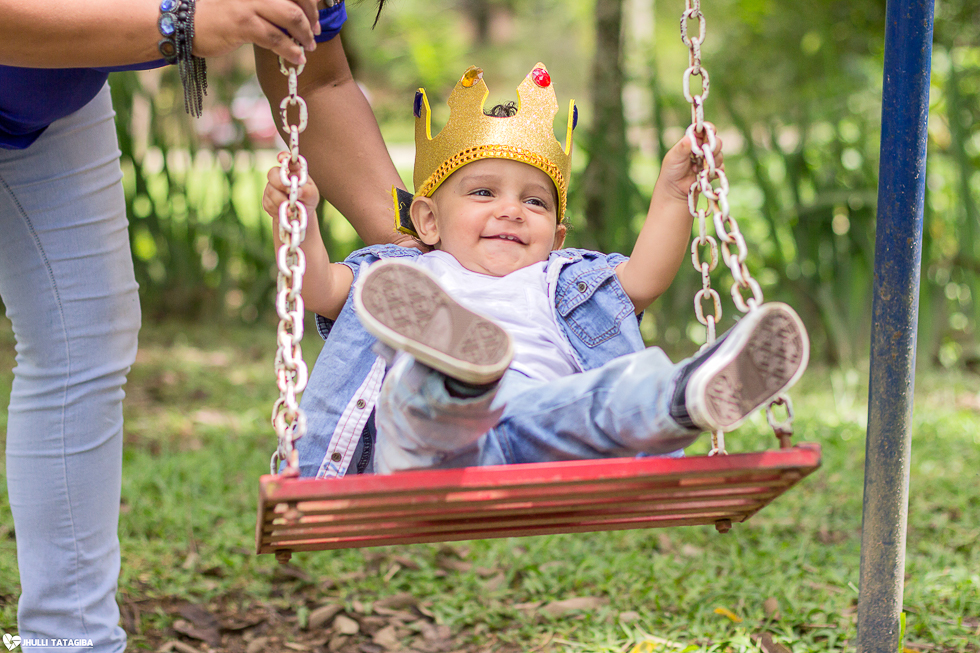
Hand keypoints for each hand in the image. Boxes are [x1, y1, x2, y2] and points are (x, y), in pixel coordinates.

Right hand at [194, 0, 320, 65]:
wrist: (185, 22)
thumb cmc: (218, 12)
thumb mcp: (246, 1)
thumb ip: (269, 4)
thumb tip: (298, 15)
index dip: (310, 3)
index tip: (315, 17)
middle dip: (312, 18)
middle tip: (315, 33)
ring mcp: (249, 2)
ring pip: (292, 17)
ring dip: (305, 36)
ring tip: (308, 47)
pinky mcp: (243, 23)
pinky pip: (276, 38)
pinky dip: (291, 51)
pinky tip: (297, 58)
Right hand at [263, 152, 321, 221]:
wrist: (298, 217)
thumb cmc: (307, 201)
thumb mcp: (312, 196)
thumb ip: (307, 191)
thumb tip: (297, 190)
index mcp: (294, 171)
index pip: (286, 160)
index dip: (283, 157)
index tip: (281, 158)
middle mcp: (280, 176)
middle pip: (272, 173)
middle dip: (280, 183)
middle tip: (289, 192)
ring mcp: (272, 187)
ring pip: (270, 190)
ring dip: (282, 201)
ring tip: (292, 208)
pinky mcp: (266, 199)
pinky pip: (268, 203)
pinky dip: (278, 209)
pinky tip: (285, 212)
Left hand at [658, 123, 723, 202]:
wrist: (675, 190)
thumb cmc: (671, 170)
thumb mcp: (674, 157)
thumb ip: (682, 148)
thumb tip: (688, 138)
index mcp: (693, 141)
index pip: (705, 130)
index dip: (709, 129)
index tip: (710, 133)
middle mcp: (703, 148)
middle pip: (717, 141)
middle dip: (713, 147)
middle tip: (704, 154)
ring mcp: (709, 159)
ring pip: (720, 155)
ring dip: (711, 162)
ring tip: (696, 168)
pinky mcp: (713, 170)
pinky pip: (721, 168)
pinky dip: (714, 171)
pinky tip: (703, 175)